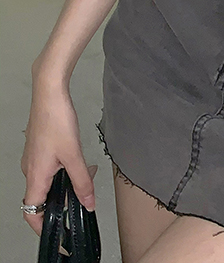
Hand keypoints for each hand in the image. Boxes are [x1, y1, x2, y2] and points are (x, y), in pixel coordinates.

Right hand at [20, 76, 97, 235]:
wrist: (49, 94)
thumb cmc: (57, 122)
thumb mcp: (74, 155)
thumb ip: (82, 181)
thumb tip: (88, 204)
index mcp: (35, 177)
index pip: (32, 213)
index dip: (42, 226)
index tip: (58, 233)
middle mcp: (30, 170)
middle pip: (43, 198)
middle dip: (64, 200)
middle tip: (84, 196)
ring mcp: (34, 159)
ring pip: (49, 181)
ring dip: (68, 182)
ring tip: (87, 173)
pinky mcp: (40, 148)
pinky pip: (51, 168)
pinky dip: (65, 169)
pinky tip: (80, 160)